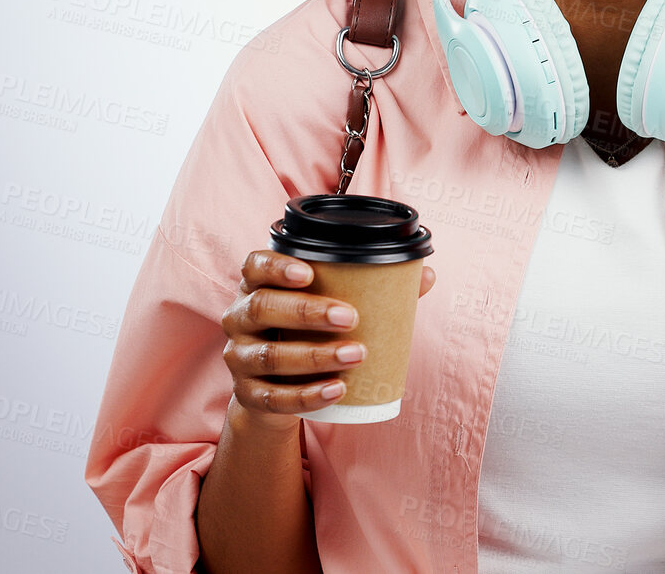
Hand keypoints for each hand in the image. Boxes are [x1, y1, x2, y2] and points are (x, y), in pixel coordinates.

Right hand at [220, 251, 436, 425]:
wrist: (276, 391)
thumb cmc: (307, 334)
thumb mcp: (328, 307)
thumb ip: (372, 289)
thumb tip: (425, 275)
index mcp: (257, 287)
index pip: (255, 266)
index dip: (277, 266)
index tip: (309, 272)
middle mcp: (240, 318)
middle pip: (262, 308)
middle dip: (306, 312)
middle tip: (351, 317)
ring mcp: (239, 358)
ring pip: (270, 356)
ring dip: (315, 356)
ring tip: (357, 354)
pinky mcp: (249, 395)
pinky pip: (275, 397)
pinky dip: (308, 395)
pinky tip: (338, 390)